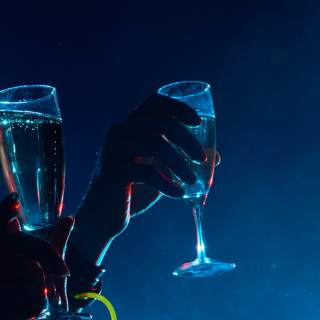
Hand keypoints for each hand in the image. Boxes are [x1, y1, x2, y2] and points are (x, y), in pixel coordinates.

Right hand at [0, 195, 73, 319]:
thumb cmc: (46, 314)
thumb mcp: (56, 276)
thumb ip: (57, 248)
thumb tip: (68, 217)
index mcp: (9, 255)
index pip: (1, 223)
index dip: (5, 208)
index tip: (14, 197)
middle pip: (20, 240)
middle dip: (48, 257)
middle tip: (64, 276)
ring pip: (22, 265)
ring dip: (42, 286)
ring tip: (41, 304)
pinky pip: (21, 286)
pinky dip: (36, 301)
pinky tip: (31, 313)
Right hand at [76, 93, 212, 249]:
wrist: (104, 216)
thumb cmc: (134, 191)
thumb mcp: (161, 171)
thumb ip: (181, 160)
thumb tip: (215, 157)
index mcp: (130, 125)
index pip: (155, 102)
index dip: (179, 108)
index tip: (198, 123)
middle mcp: (120, 131)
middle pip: (160, 121)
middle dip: (186, 139)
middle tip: (202, 159)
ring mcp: (114, 149)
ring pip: (155, 144)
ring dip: (180, 163)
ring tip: (193, 181)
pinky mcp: (113, 171)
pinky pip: (147, 172)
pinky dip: (167, 184)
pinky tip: (179, 194)